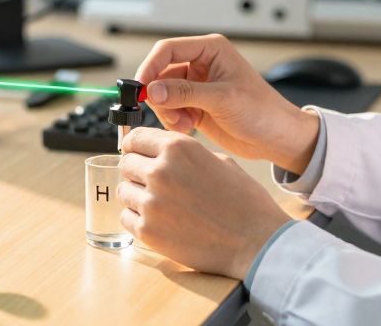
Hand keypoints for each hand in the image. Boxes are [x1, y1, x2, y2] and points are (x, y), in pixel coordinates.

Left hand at [119, 127, 289, 279]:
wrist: (256, 241)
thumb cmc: (244, 201)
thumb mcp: (219, 160)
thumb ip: (185, 154)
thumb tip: (159, 152)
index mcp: (178, 148)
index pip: (135, 138)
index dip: (135, 147)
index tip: (137, 155)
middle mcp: (161, 170)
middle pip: (126, 163)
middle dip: (137, 172)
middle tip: (153, 185)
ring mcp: (152, 202)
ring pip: (124, 191)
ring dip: (137, 196)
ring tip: (161, 205)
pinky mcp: (148, 231)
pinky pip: (126, 217)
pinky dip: (138, 220)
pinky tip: (160, 222)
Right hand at [136, 34, 319, 173]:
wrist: (276, 138)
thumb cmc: (263, 111)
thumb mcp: (223, 99)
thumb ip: (185, 93)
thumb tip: (153, 90)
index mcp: (211, 50)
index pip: (168, 50)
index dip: (150, 67)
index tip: (141, 88)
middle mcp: (201, 64)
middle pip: (160, 73)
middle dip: (160, 95)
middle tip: (169, 114)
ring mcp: (196, 85)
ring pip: (162, 93)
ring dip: (167, 111)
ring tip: (185, 123)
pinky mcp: (195, 104)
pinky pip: (169, 108)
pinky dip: (173, 119)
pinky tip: (189, 127)